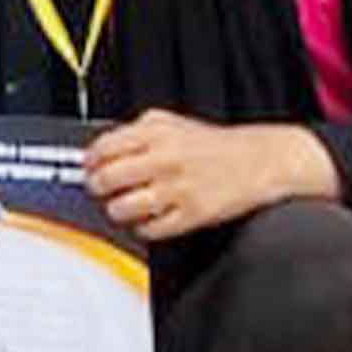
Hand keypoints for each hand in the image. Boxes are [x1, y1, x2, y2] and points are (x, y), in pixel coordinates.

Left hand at [84, 109, 320, 241]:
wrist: (261, 161)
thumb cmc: (217, 144)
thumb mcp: (172, 122)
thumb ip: (136, 130)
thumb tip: (102, 147)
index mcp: (156, 134)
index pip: (102, 149)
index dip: (90, 162)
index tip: (89, 168)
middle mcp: (164, 160)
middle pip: (106, 180)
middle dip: (98, 187)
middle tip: (102, 189)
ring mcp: (177, 189)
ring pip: (122, 209)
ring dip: (117, 210)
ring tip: (124, 205)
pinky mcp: (192, 215)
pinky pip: (150, 229)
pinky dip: (143, 227)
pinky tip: (149, 218)